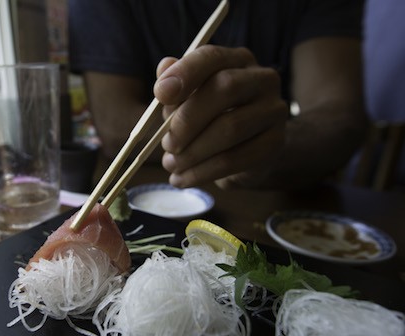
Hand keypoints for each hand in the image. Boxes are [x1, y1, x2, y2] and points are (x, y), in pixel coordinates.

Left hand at [154, 45, 287, 188]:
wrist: (247, 152)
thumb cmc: (210, 119)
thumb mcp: (188, 102)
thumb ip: (175, 88)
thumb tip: (163, 68)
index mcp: (237, 60)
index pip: (212, 57)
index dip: (185, 73)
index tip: (160, 94)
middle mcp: (262, 79)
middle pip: (225, 89)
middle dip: (188, 119)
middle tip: (167, 144)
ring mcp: (274, 111)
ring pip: (229, 128)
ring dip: (192, 152)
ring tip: (171, 164)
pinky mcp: (275, 143)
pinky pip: (234, 159)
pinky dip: (201, 172)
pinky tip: (182, 179)